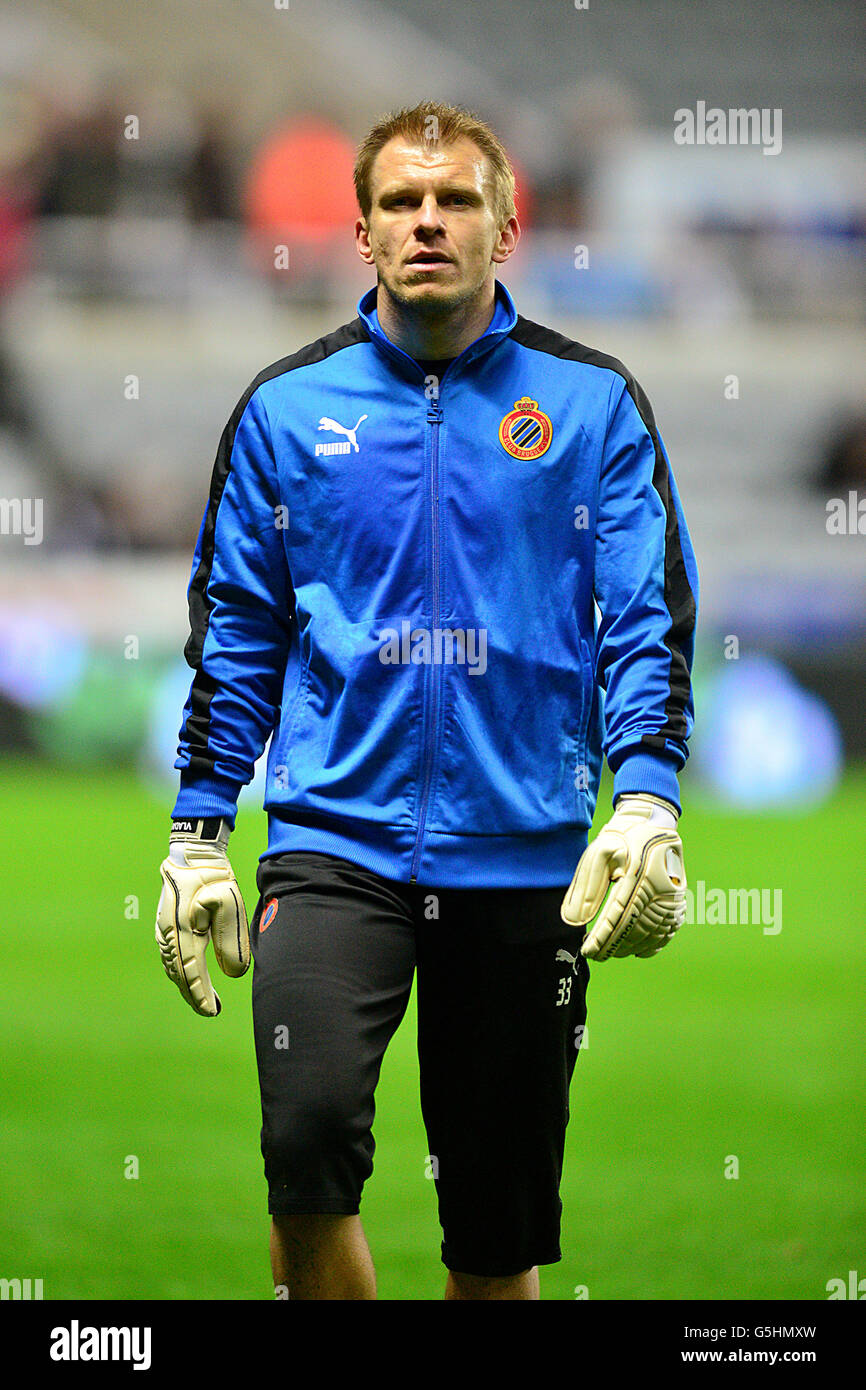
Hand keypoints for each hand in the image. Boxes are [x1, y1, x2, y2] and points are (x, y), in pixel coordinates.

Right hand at [155, 818, 249, 1015]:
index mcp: (183, 930)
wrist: (192, 854)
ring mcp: (163, 929)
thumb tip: (234, 973)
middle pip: (179, 974)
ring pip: (173, 966)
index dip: (201, 995)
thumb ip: (231, 940)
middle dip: (194, 994)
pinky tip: (192, 976)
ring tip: (204, 998)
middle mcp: (168, 934)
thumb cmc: (213, 877)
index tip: (211, 1012)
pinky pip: (171, 956)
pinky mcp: (165, 925)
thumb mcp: (229, 905)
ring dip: (187, 984)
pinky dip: (181, 971)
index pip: (192, 972)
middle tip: (210, 1010)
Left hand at [560, 794, 685, 960]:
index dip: (602, 939)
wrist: (654, 822)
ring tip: (611, 952)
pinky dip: (652, 946)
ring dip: (629, 948)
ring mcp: (672, 898)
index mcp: (637, 876)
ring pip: (650, 935)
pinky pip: (668, 932)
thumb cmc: (622, 837)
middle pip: (634, 931)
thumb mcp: (599, 852)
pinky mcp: (678, 901)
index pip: (616, 918)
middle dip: (613, 947)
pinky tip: (636, 951)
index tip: (587, 952)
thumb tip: (575, 920)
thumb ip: (587, 886)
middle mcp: (659, 890)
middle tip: (595, 955)